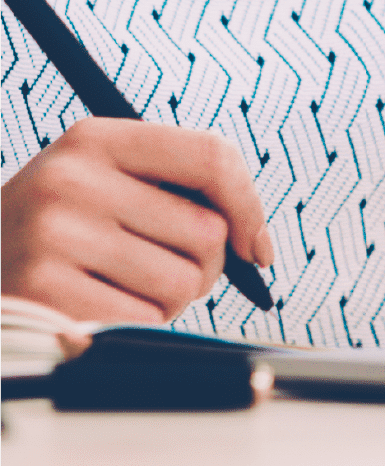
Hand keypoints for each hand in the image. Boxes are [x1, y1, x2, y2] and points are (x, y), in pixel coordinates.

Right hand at [0, 117, 272, 322]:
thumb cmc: (60, 231)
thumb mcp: (103, 182)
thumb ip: (179, 190)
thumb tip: (257, 246)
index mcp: (95, 139)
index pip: (210, 155)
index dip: (248, 204)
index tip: (253, 244)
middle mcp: (72, 179)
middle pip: (206, 231)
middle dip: (201, 266)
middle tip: (159, 269)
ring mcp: (54, 235)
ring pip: (182, 283)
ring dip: (167, 300)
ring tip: (119, 287)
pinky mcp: (46, 292)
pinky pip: (144, 322)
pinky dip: (134, 325)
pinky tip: (96, 309)